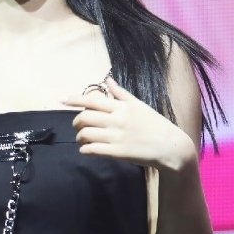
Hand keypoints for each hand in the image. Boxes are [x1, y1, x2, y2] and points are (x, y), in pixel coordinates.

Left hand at [63, 77, 196, 171]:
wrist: (171, 147)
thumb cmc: (155, 125)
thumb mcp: (139, 106)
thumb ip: (121, 94)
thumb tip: (108, 80)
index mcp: (122, 107)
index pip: (92, 100)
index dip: (75, 100)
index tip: (62, 100)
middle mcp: (117, 120)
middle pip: (84, 117)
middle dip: (76, 122)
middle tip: (78, 126)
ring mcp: (117, 137)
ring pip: (85, 134)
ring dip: (79, 137)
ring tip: (82, 139)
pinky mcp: (118, 153)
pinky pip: (92, 150)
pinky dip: (85, 150)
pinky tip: (86, 150)